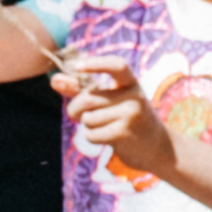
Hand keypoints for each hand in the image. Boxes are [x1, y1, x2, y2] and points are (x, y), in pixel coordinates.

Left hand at [58, 56, 167, 177]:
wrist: (157, 148)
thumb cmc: (126, 119)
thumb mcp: (110, 100)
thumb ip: (81, 88)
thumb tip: (53, 79)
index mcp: (131, 83)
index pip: (117, 66)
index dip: (96, 63)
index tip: (77, 66)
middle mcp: (134, 96)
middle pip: (87, 98)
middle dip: (75, 109)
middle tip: (77, 115)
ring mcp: (131, 115)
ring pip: (87, 118)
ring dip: (87, 125)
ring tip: (104, 127)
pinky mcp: (124, 134)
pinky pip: (91, 134)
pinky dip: (91, 138)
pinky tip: (107, 139)